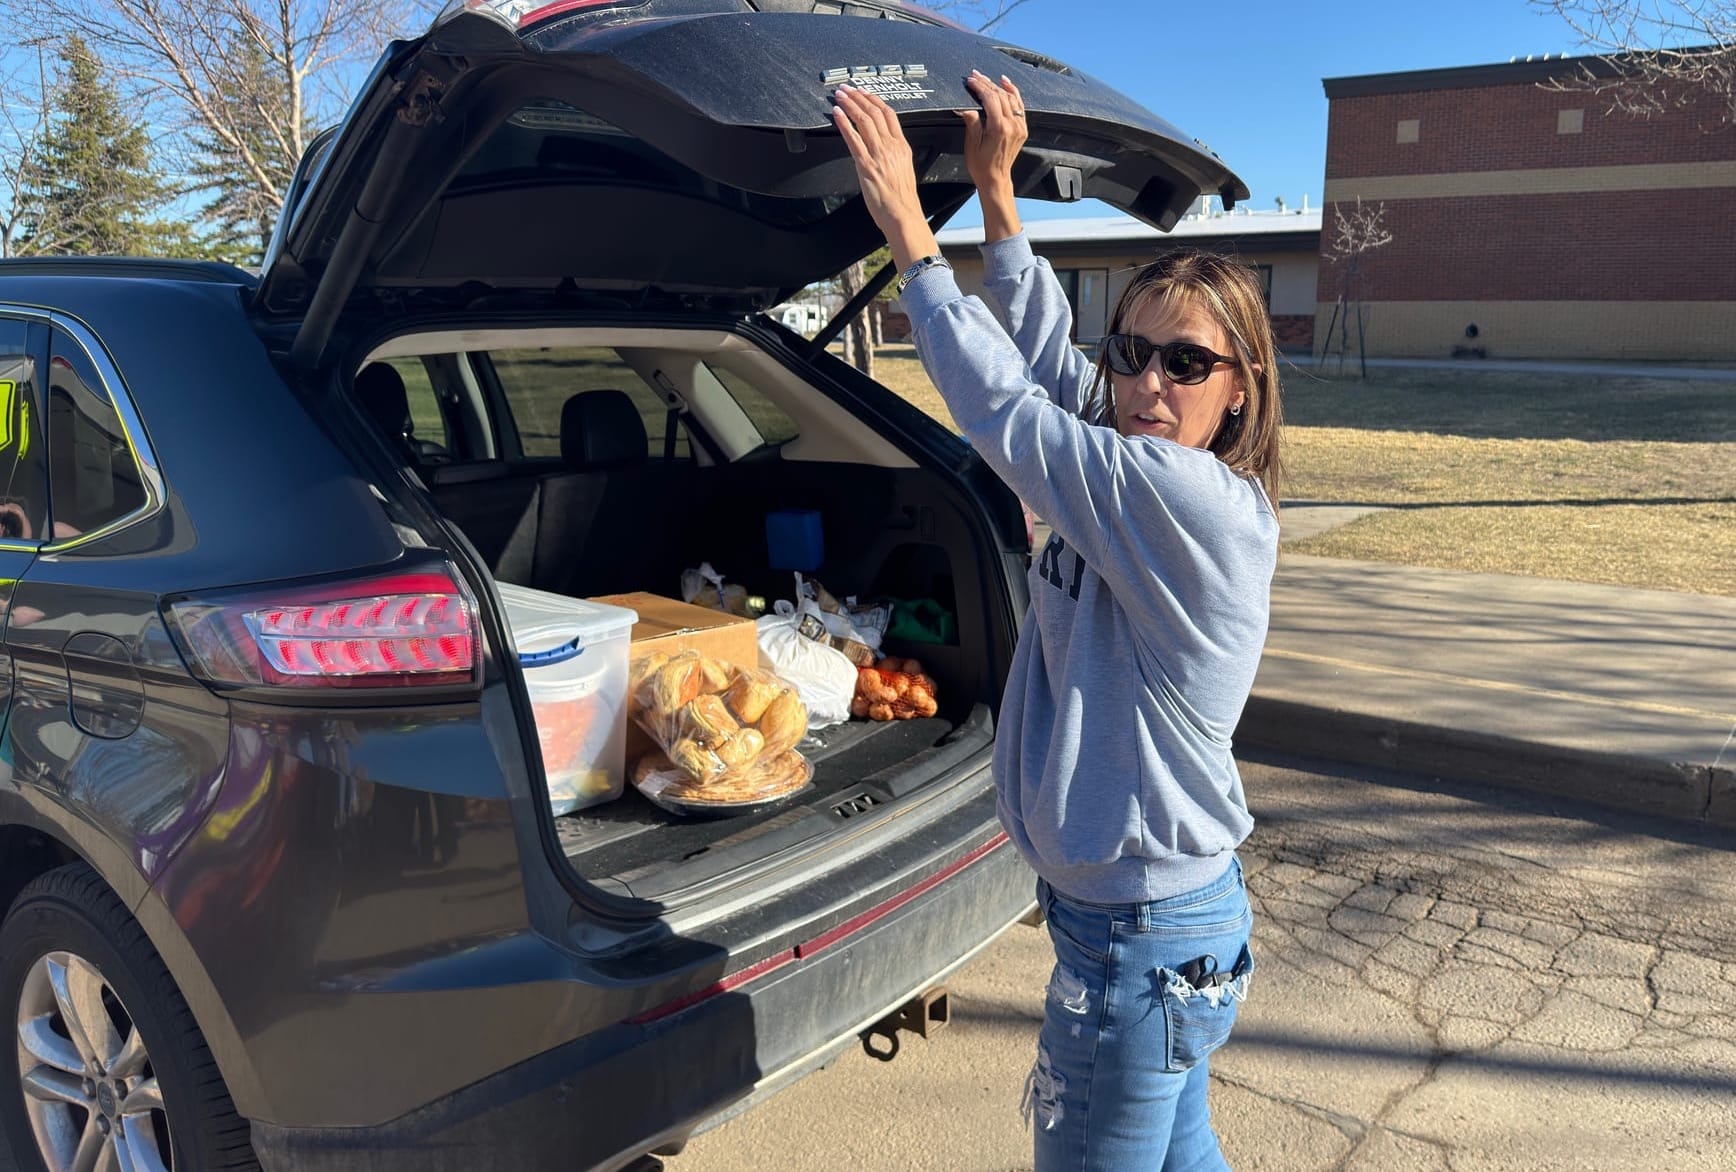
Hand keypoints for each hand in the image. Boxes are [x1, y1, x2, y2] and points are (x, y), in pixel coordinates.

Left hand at [831, 85, 938, 271]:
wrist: (903, 215)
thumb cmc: (902, 201)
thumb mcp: (904, 171)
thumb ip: (894, 157)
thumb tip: (885, 151)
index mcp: (902, 147)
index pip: (889, 115)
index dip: (875, 100)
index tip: (864, 92)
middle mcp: (891, 146)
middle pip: (875, 113)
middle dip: (859, 97)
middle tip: (847, 88)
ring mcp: (879, 154)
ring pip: (864, 120)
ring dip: (850, 104)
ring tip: (840, 95)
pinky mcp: (866, 164)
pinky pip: (853, 138)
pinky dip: (844, 123)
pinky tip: (837, 114)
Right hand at [960, 71, 1026, 197]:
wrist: (995, 179)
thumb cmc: (981, 166)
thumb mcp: (972, 144)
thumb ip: (972, 121)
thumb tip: (965, 106)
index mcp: (999, 128)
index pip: (990, 98)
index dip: (979, 87)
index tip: (970, 80)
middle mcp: (1012, 125)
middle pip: (1000, 95)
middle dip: (987, 83)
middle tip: (975, 76)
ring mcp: (1019, 126)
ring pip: (1011, 98)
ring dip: (998, 86)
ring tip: (987, 78)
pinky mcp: (1022, 128)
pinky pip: (1020, 106)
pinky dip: (1013, 93)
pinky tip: (1006, 84)